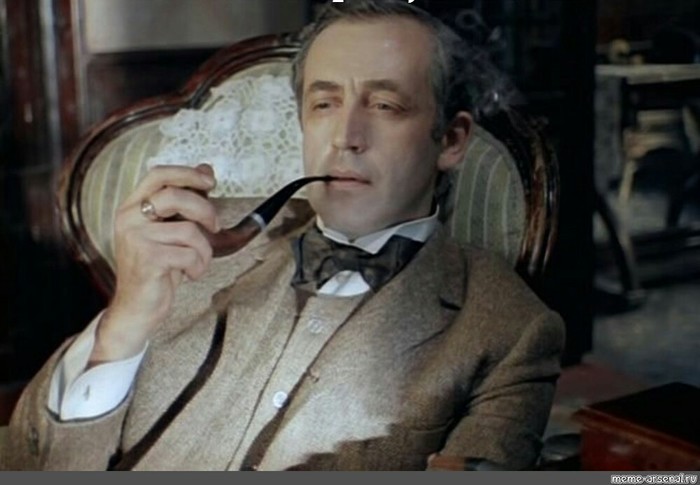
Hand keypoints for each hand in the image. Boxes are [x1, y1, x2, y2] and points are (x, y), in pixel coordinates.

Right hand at [90, 164, 219, 363]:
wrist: (137, 308)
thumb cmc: (156, 268)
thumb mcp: (169, 230)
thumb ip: (184, 202)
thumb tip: (206, 169)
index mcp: (132, 207)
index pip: (158, 174)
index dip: (187, 173)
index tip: (210, 181)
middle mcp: (129, 219)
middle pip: (175, 196)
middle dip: (205, 210)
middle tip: (216, 226)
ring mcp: (136, 238)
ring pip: (189, 230)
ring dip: (204, 250)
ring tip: (197, 262)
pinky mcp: (148, 259)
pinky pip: (190, 254)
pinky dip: (199, 266)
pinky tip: (190, 274)